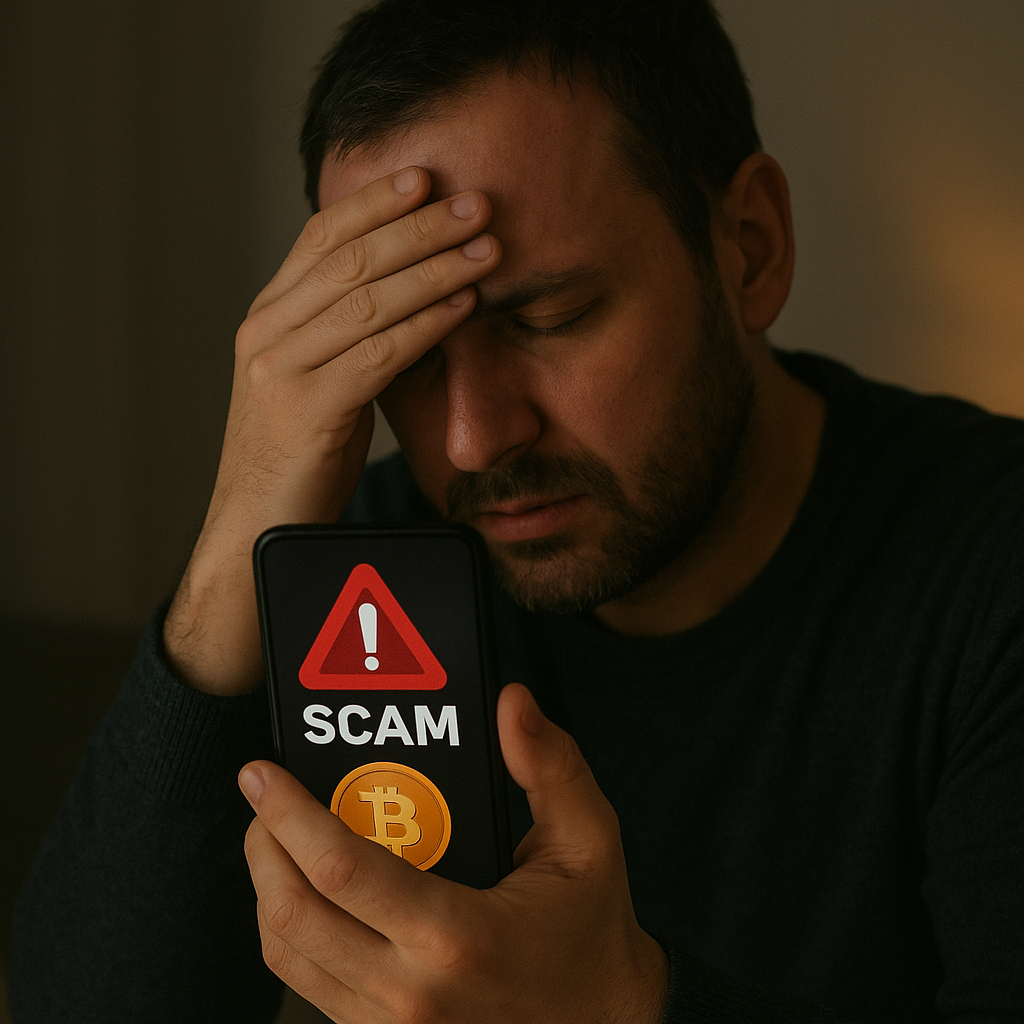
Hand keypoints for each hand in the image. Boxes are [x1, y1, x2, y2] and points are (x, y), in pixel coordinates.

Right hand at [164, 167, 500, 693]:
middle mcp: (267, 332)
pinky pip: (376, 354)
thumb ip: (350, 334)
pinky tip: (464, 306)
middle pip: (349, 259)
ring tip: (485, 246)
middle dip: (417, 226)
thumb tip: (416, 292)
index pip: (320, 239)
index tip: (425, 176)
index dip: (373, 203)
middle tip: (474, 202)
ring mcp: (280, 369)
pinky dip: (425, 325)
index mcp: (269, 318)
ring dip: (433, 268)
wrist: (257, 527)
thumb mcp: (322, 380)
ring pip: (366, 300)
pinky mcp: (305, 410)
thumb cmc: (300, 456)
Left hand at [239, 683, 668, 1023]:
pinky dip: (293, 930)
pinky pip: (308, 984)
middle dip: (263, 846)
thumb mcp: (589, 841)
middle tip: (264, 799)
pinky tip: (310, 890)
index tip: (261, 775)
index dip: (289, 815)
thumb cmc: (592, 934)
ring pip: (287, 954)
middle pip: (293, 914)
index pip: (341, 870)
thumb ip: (550, 766)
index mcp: (457, 938)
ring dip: (268, 887)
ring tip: (277, 838)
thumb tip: (510, 704)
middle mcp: (410, 993)